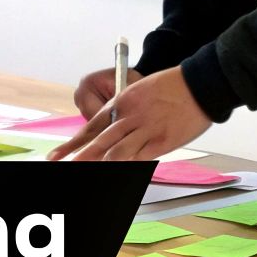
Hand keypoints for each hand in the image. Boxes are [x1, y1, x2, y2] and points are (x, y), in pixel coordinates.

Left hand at [48, 66, 211, 160]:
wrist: (199, 83)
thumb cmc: (173, 87)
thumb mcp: (141, 92)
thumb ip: (127, 111)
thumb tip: (116, 129)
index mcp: (122, 102)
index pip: (91, 127)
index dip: (73, 143)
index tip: (58, 155)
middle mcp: (129, 116)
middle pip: (99, 142)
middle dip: (81, 158)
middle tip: (65, 168)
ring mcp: (145, 130)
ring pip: (116, 152)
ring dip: (100, 165)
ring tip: (85, 172)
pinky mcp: (160, 141)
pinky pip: (139, 158)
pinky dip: (127, 168)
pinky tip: (118, 173)